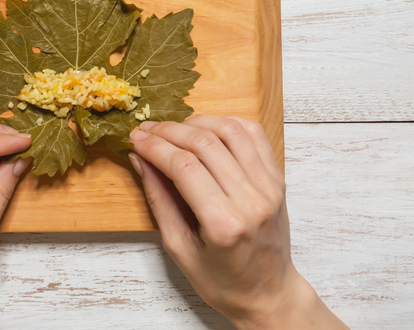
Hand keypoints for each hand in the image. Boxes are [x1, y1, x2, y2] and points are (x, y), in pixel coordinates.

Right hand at [129, 115, 347, 329]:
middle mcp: (251, 200)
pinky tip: (206, 129)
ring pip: (230, 130)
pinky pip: (253, 135)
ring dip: (197, 122)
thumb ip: (159, 200)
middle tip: (146, 130)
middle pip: (205, 143)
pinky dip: (227, 123)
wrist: (267, 292)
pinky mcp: (277, 179)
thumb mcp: (179, 249)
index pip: (183, 166)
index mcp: (224, 224)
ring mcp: (269, 187)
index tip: (135, 139)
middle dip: (169, 131)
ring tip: (174, 129)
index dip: (155, 147)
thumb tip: (140, 159)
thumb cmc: (222, 280)